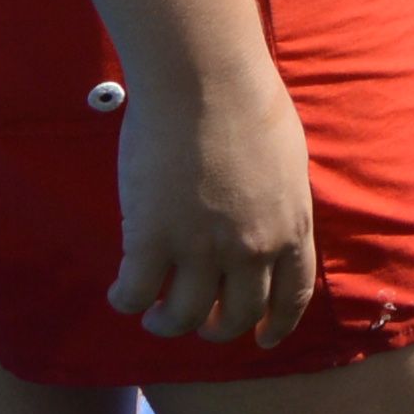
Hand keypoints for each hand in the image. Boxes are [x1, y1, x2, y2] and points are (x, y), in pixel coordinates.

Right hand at [111, 56, 321, 346]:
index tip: (264, 337)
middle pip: (238, 315)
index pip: (292, 295)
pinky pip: (137, 292)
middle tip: (200, 324)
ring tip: (155, 318)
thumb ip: (279, 200)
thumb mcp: (287, 159)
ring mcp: (201, 247)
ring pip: (185, 316)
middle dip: (219, 329)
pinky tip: (121, 294)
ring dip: (168, 325)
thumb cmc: (246, 99)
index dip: (277, 324)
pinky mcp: (152, 238)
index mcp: (290, 224)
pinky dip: (127, 301)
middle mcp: (251, 247)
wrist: (203, 76)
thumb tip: (268, 220)